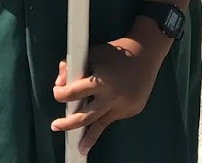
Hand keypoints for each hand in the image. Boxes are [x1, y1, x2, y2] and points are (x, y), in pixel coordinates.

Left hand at [51, 36, 168, 153]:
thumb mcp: (90, 55)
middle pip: (84, 117)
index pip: (73, 93)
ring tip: (80, 148)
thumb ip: (72, 69)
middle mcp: (112, 97)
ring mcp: (123, 106)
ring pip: (101, 124)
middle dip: (68, 124)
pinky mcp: (132, 110)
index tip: (57, 94)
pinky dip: (105, 115)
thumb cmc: (114, 53)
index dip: (60, 95)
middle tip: (56, 126)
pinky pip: (113, 116)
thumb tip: (59, 84)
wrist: (145, 54)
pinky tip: (101, 114)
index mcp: (100, 81)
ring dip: (88, 136)